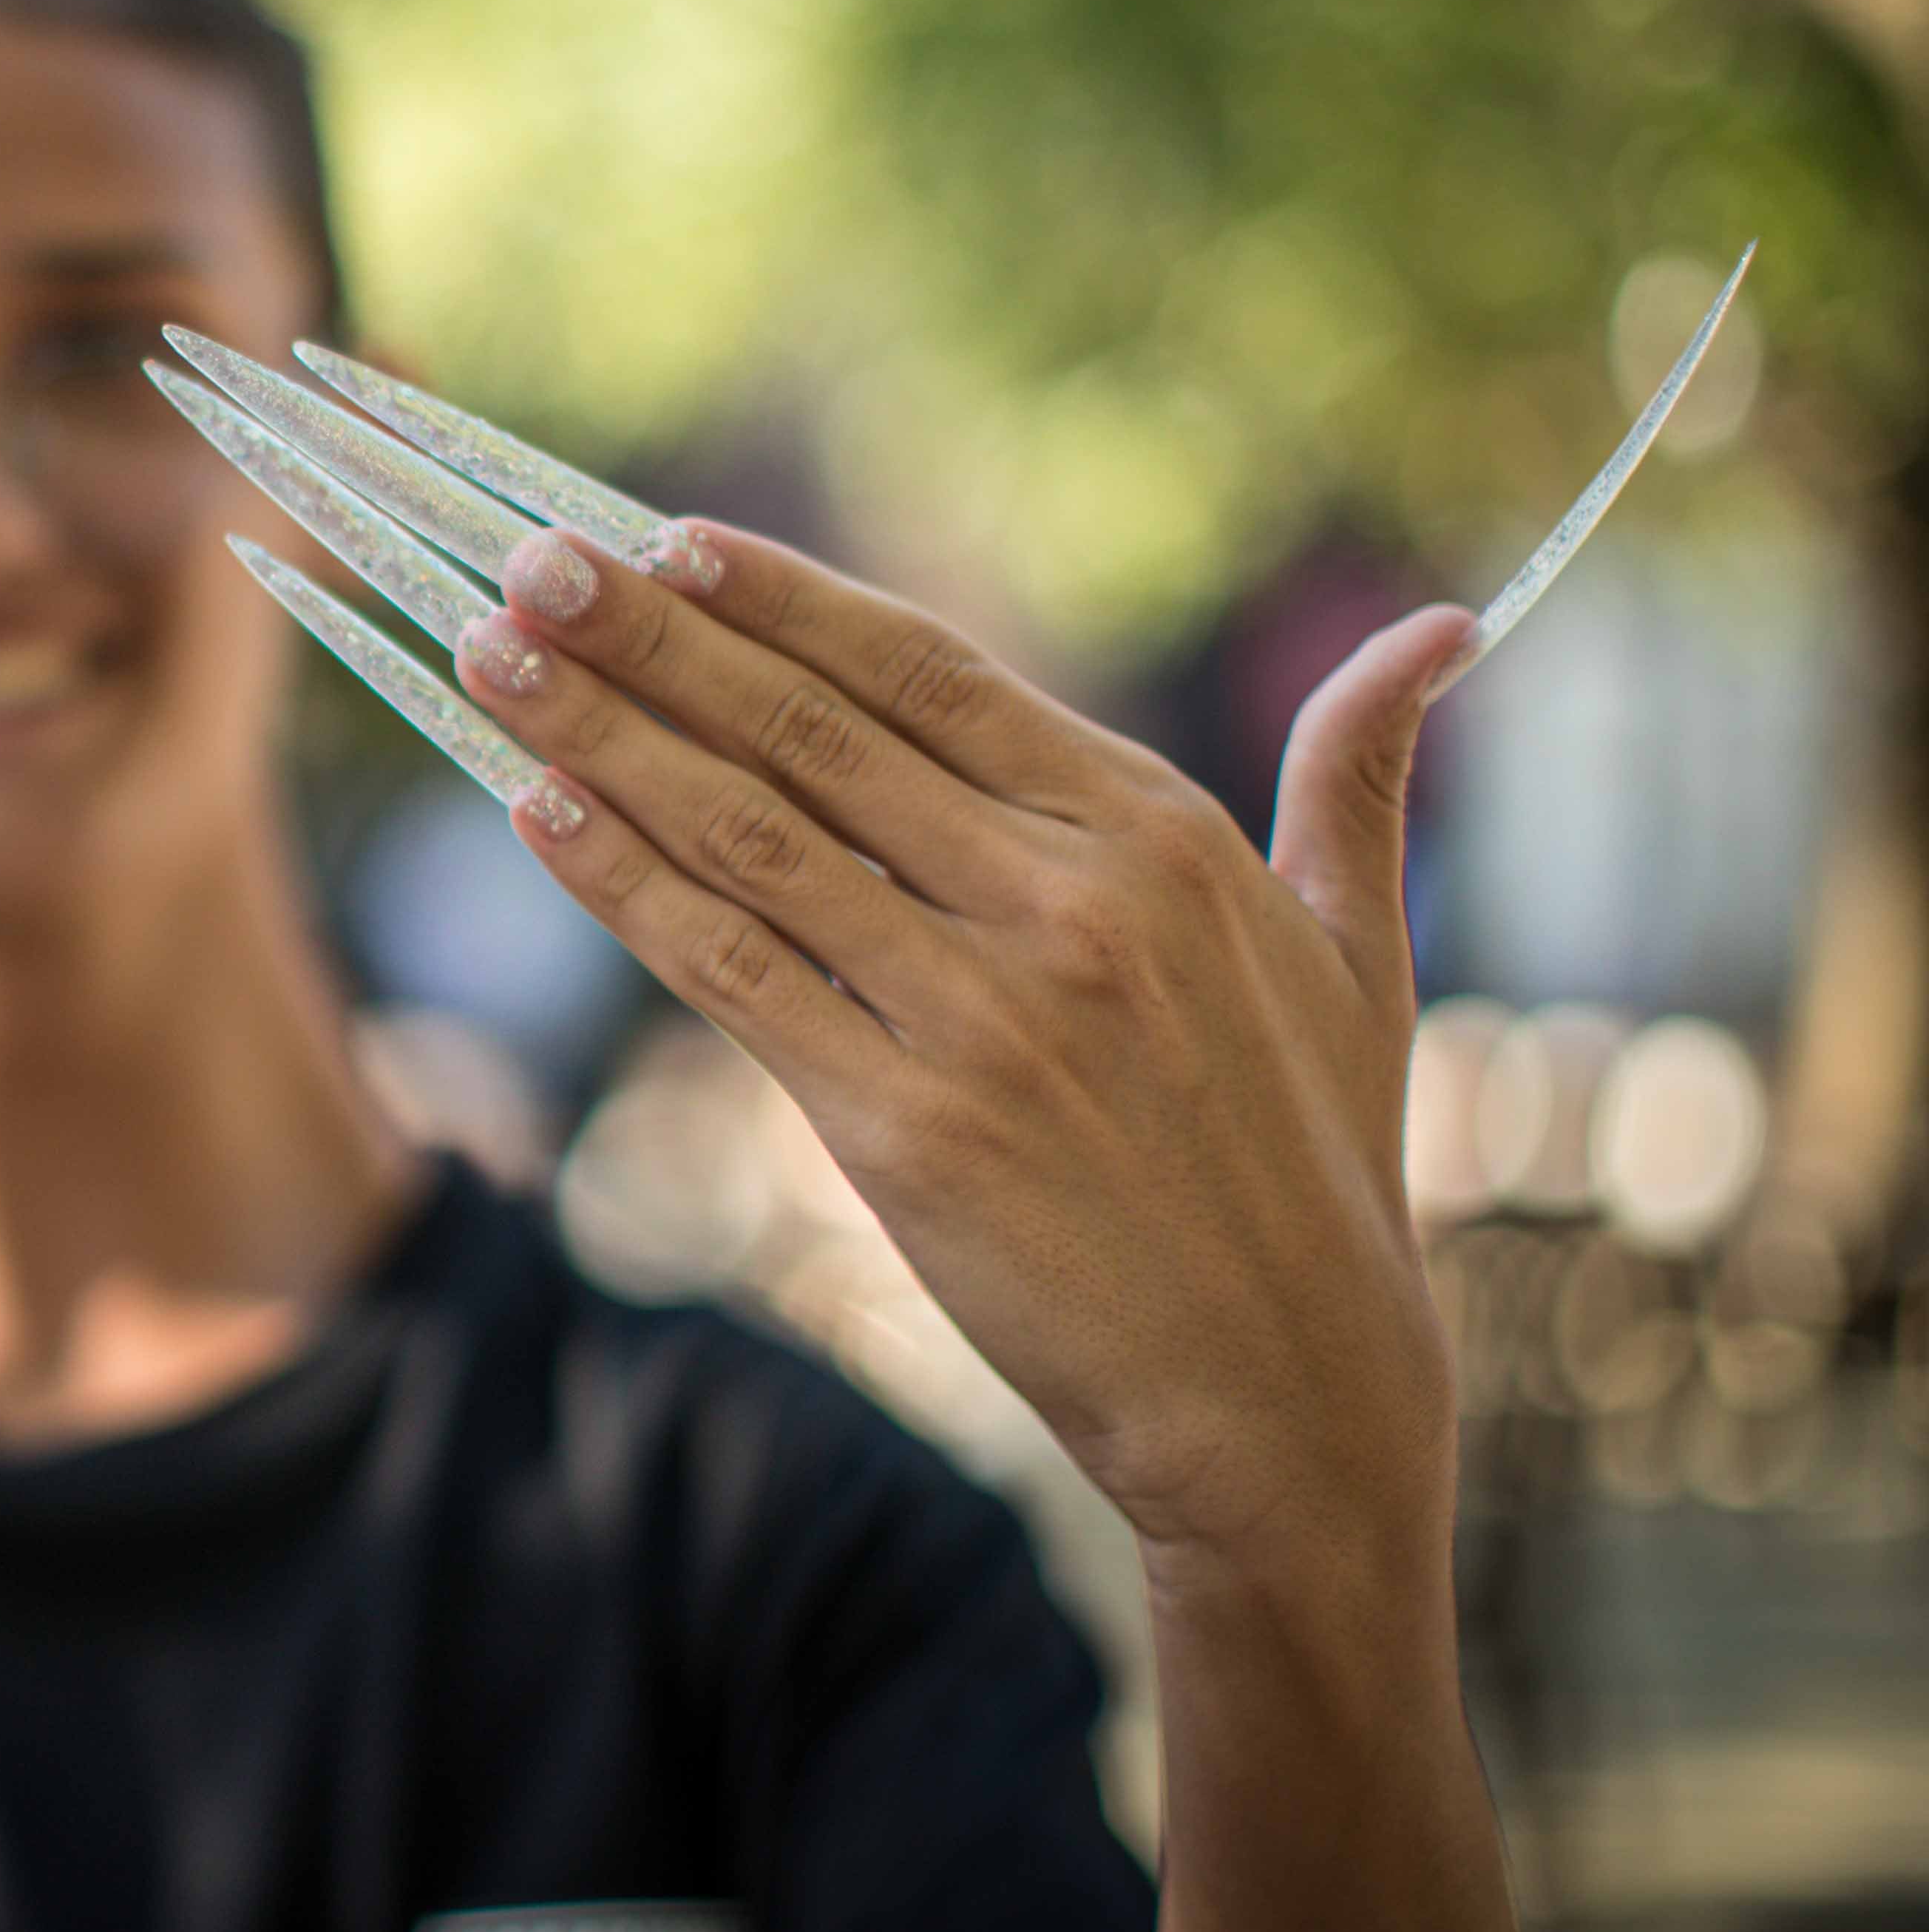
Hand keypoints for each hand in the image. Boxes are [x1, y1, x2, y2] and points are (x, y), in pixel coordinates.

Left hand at [456, 523, 1471, 1577]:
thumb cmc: (1317, 1163)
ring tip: (491, 660)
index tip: (670, 540)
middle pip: (811, 731)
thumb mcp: (1357, 952)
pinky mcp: (903, 1126)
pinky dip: (626, 886)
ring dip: (601, 738)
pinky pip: (732, 971)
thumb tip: (1440, 634)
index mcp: (1157, 837)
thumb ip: (1357, 781)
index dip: (785, 603)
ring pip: (749, 834)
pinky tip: (539, 812)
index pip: (927, 674)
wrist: (1288, 1391)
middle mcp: (1063, 902)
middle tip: (529, 560)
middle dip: (652, 637)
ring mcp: (978, 1012)